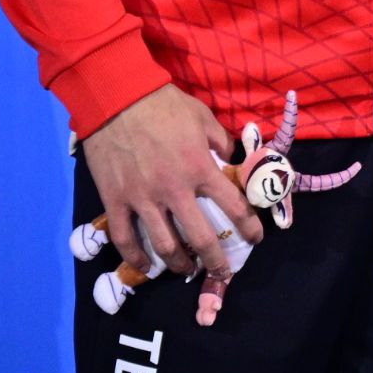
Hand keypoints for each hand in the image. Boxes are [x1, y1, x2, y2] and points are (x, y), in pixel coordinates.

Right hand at [81, 84, 262, 282]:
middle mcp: (175, 190)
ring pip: (164, 244)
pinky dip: (136, 257)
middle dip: (216, 260)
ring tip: (187, 270)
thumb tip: (231, 161)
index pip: (234, 205)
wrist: (118, 100)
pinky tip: (145, 266)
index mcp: (201, 168)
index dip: (249, 226)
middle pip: (201, 236)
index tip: (256, 238)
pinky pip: (125, 239)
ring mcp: (143, 199)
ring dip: (178, 263)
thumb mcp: (204, 118)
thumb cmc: (165, 106)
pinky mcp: (116, 201)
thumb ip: (221, 143)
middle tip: (223, 272)